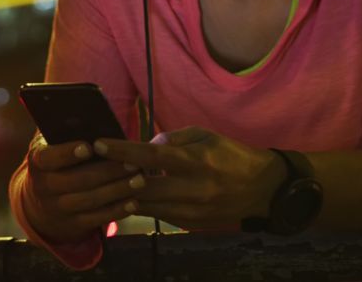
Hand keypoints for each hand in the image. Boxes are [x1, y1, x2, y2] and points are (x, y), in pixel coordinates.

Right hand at [23, 133, 144, 242]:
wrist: (42, 202)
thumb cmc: (59, 162)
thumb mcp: (56, 146)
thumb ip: (71, 135)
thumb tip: (99, 122)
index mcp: (38, 161)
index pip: (50, 157)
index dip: (68, 153)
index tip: (90, 147)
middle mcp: (43, 186)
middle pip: (77, 180)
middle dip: (108, 172)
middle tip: (134, 163)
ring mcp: (56, 208)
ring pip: (89, 200)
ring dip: (117, 190)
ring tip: (140, 180)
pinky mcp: (71, 224)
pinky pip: (96, 219)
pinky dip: (116, 210)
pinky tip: (134, 202)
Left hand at [93, 126, 285, 229]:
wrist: (264, 190)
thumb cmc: (233, 156)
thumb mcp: (207, 136)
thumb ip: (175, 139)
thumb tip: (147, 146)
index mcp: (196, 161)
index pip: (151, 156)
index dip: (122, 151)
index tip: (99, 145)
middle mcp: (193, 188)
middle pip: (143, 187)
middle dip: (117, 177)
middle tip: (98, 167)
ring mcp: (192, 211)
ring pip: (148, 205)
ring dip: (127, 194)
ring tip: (111, 181)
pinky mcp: (191, 225)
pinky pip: (159, 215)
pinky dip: (145, 205)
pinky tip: (135, 196)